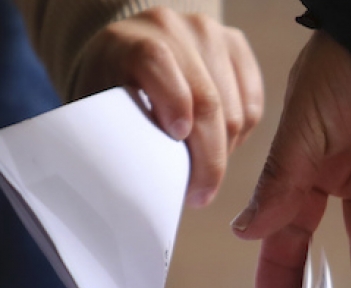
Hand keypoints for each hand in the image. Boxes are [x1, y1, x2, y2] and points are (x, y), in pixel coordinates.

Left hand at [72, 7, 263, 206]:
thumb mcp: (98, 111)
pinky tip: (217, 148)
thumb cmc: (109, 94)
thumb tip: (136, 193)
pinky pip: (252, 107)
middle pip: (207, 98)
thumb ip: (113, 138)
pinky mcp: (236, 47)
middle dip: (207, 158)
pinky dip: (239, 137)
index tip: (176, 138)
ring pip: (235, 111)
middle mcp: (175, 28)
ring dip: (223, 153)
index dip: (172, 100)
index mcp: (130, 41)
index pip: (157, 62)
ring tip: (201, 173)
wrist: (128, 53)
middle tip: (198, 195)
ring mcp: (211, 34)